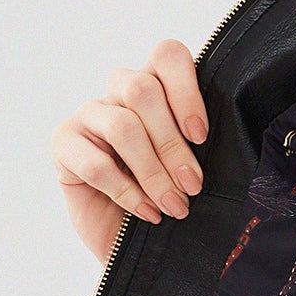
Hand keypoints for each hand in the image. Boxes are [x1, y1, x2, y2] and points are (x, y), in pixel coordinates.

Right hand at [52, 39, 208, 265]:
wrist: (134, 240)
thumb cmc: (169, 193)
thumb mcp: (192, 165)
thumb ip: (200, 144)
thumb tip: (230, 144)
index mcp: (157, 85)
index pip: (166, 55)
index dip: (186, 91)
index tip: (201, 136)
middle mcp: (119, 92)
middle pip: (142, 89)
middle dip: (172, 144)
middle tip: (192, 184)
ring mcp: (89, 115)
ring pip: (121, 125)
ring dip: (153, 172)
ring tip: (174, 205)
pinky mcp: (64, 144)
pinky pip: (95, 163)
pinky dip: (127, 192)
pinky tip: (147, 212)